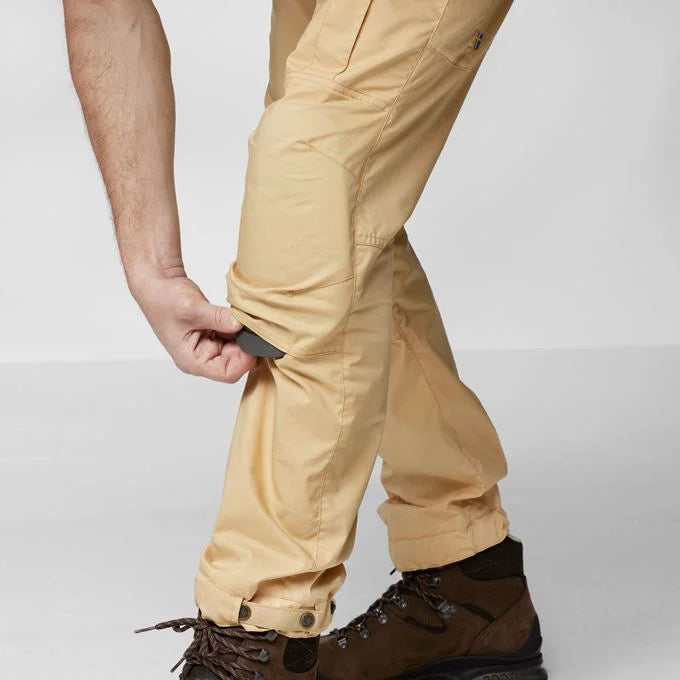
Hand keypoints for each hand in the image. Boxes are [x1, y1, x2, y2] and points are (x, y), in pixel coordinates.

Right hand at [133, 274, 257, 382]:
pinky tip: (242, 315)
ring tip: (247, 318)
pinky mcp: (214, 333)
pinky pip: (234, 335)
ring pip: (238, 348)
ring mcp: (208, 345)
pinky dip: (240, 327)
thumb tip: (241, 324)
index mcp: (192, 361)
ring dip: (244, 335)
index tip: (253, 342)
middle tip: (255, 326)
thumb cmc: (163, 300)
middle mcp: (202, 357)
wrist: (157, 283)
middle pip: (236, 362)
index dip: (244, 361)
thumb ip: (218, 318)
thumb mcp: (192, 309)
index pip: (227, 373)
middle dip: (247, 346)